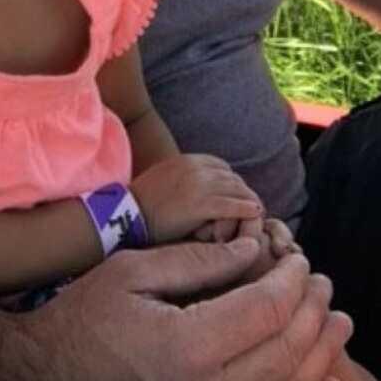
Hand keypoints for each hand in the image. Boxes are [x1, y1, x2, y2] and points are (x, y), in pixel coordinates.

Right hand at [22, 238, 351, 380]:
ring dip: (319, 351)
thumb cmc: (88, 312)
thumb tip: (252, 250)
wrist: (55, 369)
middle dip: (312, 311)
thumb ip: (198, 261)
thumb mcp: (135, 271)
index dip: (291, 281)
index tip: (298, 257)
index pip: (265, 311)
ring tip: (337, 321)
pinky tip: (324, 377)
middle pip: (286, 350)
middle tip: (322, 280)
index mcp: (188, 346)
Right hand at [131, 153, 262, 242]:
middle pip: (234, 179)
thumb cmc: (144, 204)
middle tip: (249, 213)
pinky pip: (234, 206)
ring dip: (249, 204)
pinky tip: (254, 218)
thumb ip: (186, 180)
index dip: (232, 184)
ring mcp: (199, 184)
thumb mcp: (166, 180)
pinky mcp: (200, 204)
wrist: (126, 214)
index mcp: (187, 160)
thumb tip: (203, 192)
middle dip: (244, 195)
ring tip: (253, 220)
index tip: (234, 200)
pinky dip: (246, 212)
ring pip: (238, 191)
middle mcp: (195, 168)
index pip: (223, 167)